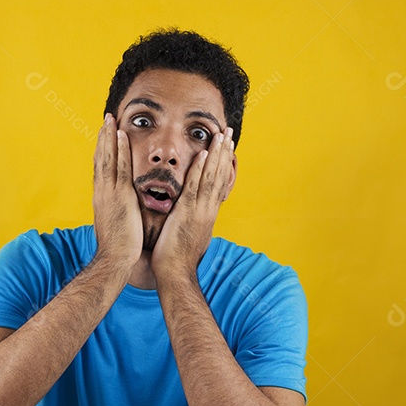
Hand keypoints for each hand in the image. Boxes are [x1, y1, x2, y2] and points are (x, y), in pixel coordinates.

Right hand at [92, 113, 142, 268]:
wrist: (116, 260)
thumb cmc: (120, 247)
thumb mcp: (118, 224)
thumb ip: (119, 211)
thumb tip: (123, 208)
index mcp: (102, 198)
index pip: (101, 169)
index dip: (103, 151)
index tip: (105, 136)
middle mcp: (102, 192)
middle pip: (100, 159)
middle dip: (102, 138)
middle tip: (105, 119)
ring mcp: (108, 193)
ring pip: (107, 158)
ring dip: (108, 137)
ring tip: (110, 119)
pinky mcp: (119, 196)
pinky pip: (119, 167)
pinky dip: (119, 150)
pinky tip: (120, 135)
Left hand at [151, 127, 235, 279]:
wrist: (176, 274)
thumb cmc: (177, 257)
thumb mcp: (189, 233)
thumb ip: (192, 220)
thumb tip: (192, 213)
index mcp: (208, 213)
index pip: (219, 183)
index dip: (224, 163)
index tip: (227, 146)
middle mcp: (208, 209)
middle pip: (219, 175)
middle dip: (224, 152)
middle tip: (230, 132)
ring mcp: (200, 210)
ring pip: (210, 177)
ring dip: (216, 155)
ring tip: (221, 135)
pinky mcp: (187, 213)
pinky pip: (194, 187)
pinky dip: (200, 170)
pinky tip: (203, 154)